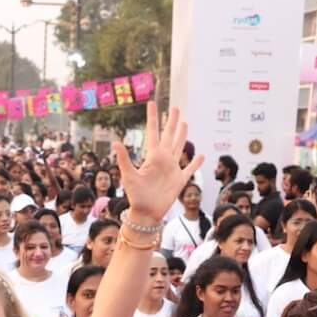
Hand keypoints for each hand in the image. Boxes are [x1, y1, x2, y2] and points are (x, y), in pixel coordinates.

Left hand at [114, 103, 201, 222]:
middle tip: (175, 107)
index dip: (153, 118)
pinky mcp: (180, 180)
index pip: (153, 132)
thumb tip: (115, 142)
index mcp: (152, 156)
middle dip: (172, 122)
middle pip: (169, 136)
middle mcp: (163, 160)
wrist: (146, 213)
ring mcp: (172, 169)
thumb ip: (124, 159)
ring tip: (185, 123)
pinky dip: (196, 163)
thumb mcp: (129, 176)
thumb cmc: (136, 196)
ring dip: (182, 136)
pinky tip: (201, 155)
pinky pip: (190, 169)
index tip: (152, 103)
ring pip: (179, 147)